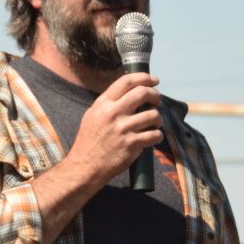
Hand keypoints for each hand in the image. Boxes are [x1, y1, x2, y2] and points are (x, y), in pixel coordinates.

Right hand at [30, 72, 162, 243]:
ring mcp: (123, 129)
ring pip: (152, 115)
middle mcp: (113, 113)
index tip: (154, 80)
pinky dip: (158, 135)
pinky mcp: (132, 144)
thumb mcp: (92, 115)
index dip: (143, 77)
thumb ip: (108, 103)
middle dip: (155, 95)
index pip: (126, 82)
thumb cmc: (89, 141)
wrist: (86, 166)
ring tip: (155, 122)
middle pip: (143, 93)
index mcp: (103, 104)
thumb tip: (128, 92)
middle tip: (157, 100)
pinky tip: (154, 137)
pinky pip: (154, 135)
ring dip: (158, 118)